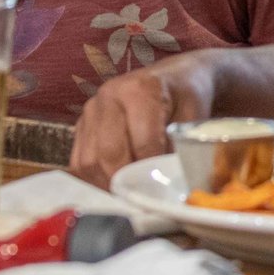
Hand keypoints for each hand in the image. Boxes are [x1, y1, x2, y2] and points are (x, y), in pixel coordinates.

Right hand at [72, 52, 220, 189]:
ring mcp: (91, 110)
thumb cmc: (186, 96)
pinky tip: (116, 184)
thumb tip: (169, 183)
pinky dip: (95, 179)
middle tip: (144, 197)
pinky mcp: (81, 125)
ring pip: (89, 161)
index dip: (153, 170)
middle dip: (127, 182)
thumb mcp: (195, 116)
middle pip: (109, 153)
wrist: (173, 77)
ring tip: (130, 193)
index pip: (143, 142)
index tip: (163, 187)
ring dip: (108, 183)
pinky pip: (79, 161)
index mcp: (140, 89)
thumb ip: (182, 147)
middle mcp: (109, 96)